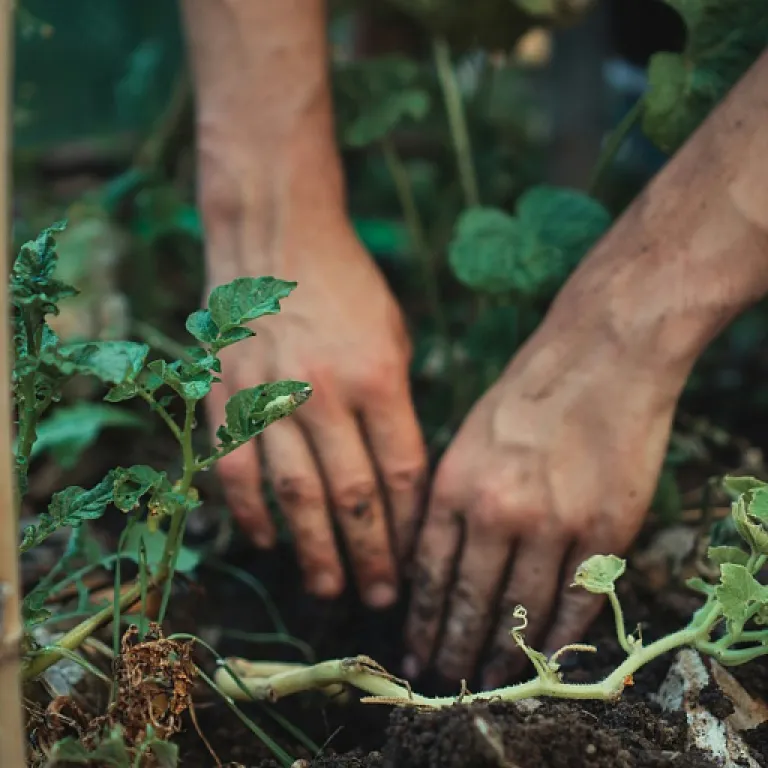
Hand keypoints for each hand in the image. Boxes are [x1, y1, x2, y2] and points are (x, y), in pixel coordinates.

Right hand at [205, 219, 426, 608]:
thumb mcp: (394, 335)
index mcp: (378, 378)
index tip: (417, 559)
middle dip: (371, 556)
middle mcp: (325, 394)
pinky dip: (252, 513)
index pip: (402, 472)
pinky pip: (237, 469)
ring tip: (329, 590)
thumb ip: (397, 404)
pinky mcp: (227, 396)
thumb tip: (399, 474)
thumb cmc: (347, 287)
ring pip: (295, 495)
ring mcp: (270, 397)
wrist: (275, 238)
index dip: (410, 525)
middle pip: (353, 496)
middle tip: (380, 600)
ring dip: (313, 551)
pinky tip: (268, 543)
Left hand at [404, 309, 683, 686]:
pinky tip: (545, 657)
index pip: (429, 574)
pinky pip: (577, 602)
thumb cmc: (527, 391)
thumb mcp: (466, 436)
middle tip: (445, 680)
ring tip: (488, 678)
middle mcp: (497, 511)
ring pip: (521, 612)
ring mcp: (554, 524)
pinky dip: (559, 637)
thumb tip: (431, 561)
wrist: (601, 355)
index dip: (421, 620)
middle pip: (469, 601)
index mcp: (454, 484)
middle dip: (453, 648)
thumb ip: (448, 499)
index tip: (414, 650)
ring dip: (503, 653)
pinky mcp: (604, 531)